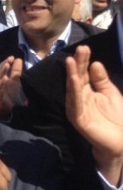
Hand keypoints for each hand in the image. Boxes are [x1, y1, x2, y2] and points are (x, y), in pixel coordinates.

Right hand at [0, 56, 24, 116]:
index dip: (6, 62)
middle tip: (9, 60)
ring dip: (2, 72)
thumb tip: (18, 59)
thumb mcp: (15, 81)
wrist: (8, 109)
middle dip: (4, 65)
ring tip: (7, 65)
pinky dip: (1, 84)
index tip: (12, 57)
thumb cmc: (10, 94)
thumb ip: (16, 70)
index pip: (1, 68)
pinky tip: (4, 79)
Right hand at [66, 45, 122, 185]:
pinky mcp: (78, 118)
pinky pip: (75, 102)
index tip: (84, 47)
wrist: (121, 142)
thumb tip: (95, 63)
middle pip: (77, 78)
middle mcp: (79, 98)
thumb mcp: (111, 94)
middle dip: (77, 63)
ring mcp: (77, 108)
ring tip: (71, 61)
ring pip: (73, 89)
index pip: (83, 73)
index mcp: (87, 91)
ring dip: (71, 74)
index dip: (83, 61)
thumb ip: (102, 80)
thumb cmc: (117, 119)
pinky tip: (74, 80)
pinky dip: (74, 90)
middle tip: (79, 48)